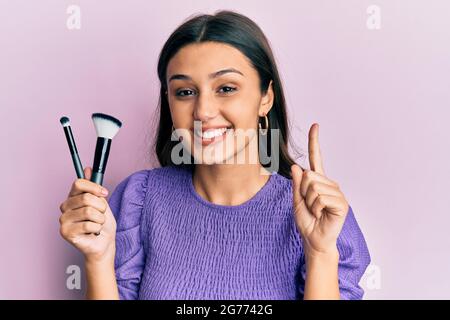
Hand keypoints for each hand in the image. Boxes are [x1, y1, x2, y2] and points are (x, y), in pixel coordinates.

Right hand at [59, 167, 116, 263]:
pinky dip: (97, 228)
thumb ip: (94, 187)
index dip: (94, 187)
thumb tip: (87, 169)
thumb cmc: (102, 223)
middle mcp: (65, 206)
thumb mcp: (102, 202)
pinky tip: (93, 232)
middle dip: (101, 207)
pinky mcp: (65, 232)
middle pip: (86, 197)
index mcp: (73, 197)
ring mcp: (63, 219)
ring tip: (97, 224)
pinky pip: (88, 224)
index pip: (79, 183)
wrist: (104, 243)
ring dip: (100, 219)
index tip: (104, 193)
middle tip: (101, 215)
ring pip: (89, 211)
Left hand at [291, 123, 348, 256]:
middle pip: (309, 176)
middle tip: (309, 205)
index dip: (315, 142)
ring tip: (316, 211)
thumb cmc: (306, 221)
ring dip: (310, 202)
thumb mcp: (296, 201)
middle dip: (303, 192)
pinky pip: (321, 198)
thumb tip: (297, 167)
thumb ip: (297, 185)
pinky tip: (322, 215)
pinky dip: (316, 208)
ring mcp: (337, 192)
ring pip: (314, 188)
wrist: (314, 239)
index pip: (316, 158)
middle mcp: (329, 184)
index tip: (315, 125)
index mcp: (318, 181)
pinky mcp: (341, 203)